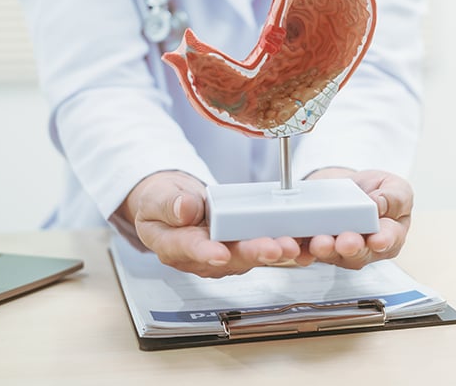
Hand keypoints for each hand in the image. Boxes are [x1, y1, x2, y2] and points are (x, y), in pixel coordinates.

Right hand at [116, 171, 310, 277]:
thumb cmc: (161, 202)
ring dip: (272, 252)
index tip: (220, 253)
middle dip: (254, 253)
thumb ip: (169, 204)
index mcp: (173, 246)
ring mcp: (222, 255)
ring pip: (249, 256)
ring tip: (292, 245)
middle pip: (229, 258)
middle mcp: (200, 257)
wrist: (171, 203)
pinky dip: (280, 245)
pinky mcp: (240, 248)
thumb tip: (186, 209)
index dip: (206, 253)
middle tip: (275, 247)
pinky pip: (260, 248)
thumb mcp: (156, 197)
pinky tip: (300, 242)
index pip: (189, 250)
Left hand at [304, 168, 412, 269]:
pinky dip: (299, 249)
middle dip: (350, 247)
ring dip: (323, 250)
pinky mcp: (315, 245)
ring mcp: (338, 250)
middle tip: (345, 241)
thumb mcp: (395, 187)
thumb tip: (378, 204)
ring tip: (319, 242)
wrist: (352, 189)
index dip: (383, 241)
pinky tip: (294, 245)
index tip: (378, 239)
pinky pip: (306, 251)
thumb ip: (393, 197)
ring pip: (331, 255)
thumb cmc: (377, 192)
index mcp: (389, 236)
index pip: (389, 241)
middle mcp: (364, 248)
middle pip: (357, 253)